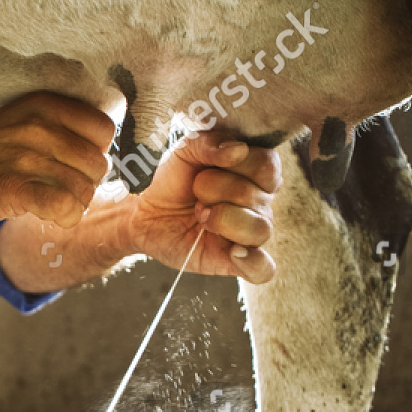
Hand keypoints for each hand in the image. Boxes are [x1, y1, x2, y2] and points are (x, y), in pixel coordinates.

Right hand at [0, 92, 115, 229]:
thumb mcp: (21, 121)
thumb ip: (59, 129)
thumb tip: (101, 153)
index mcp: (46, 105)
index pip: (104, 130)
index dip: (94, 153)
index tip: (73, 165)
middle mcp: (40, 126)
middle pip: (98, 164)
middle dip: (84, 184)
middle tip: (57, 189)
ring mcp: (27, 157)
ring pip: (84, 190)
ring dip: (72, 205)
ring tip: (47, 202)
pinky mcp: (14, 188)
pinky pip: (65, 207)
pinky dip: (62, 218)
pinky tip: (44, 214)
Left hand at [127, 132, 280, 282]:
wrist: (144, 212)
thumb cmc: (171, 179)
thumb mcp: (185, 150)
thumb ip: (210, 142)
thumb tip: (238, 150)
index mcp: (255, 172)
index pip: (267, 166)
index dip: (238, 165)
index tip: (208, 167)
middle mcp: (259, 203)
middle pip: (257, 196)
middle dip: (216, 191)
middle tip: (196, 196)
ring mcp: (249, 233)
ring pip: (261, 229)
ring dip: (224, 219)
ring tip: (201, 216)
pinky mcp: (235, 261)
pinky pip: (263, 269)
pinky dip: (254, 262)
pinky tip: (233, 252)